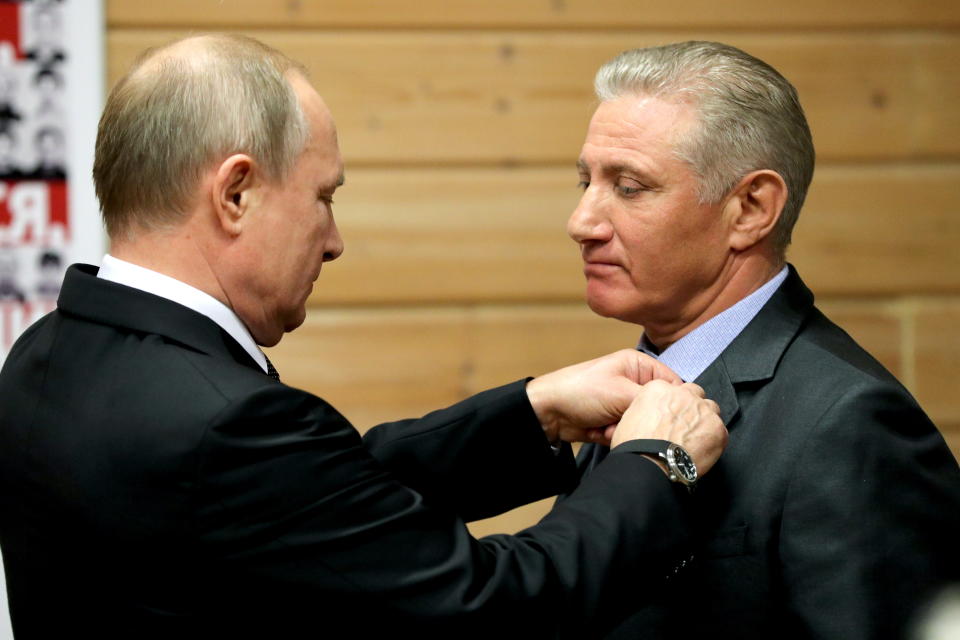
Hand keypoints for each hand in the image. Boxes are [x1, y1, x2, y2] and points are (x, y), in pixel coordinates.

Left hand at [525, 349, 682, 445]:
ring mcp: (624, 404)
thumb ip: (653, 399)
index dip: (673, 401)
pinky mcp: (614, 422)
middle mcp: (634, 383)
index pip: (672, 384)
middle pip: (658, 408)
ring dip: (626, 429)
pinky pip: (628, 434)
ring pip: (643, 425)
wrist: (548, 412)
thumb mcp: (621, 391)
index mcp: (639, 366)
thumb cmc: (580, 391)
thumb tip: (679, 407)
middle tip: (624, 418)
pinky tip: (599, 431)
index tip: (671, 416)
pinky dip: (615, 436)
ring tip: (608, 424)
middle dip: (641, 418)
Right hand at [612, 380, 726, 475]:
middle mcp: (683, 394)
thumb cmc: (635, 446)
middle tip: (685, 425)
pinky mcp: (716, 428)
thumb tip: (655, 416)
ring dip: (705, 421)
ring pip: (711, 409)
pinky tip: (701, 451)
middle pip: (695, 394)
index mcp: (659, 389)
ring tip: (695, 439)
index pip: (673, 390)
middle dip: (692, 407)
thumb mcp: (630, 417)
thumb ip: (648, 408)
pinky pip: (720, 431)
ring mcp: (702, 410)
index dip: (673, 404)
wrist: (648, 465)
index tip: (672, 416)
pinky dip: (714, 440)